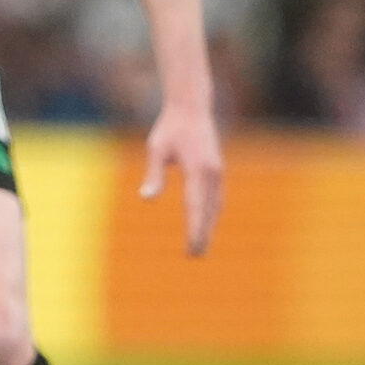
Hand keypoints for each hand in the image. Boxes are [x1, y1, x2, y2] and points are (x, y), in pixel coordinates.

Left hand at [140, 101, 222, 255]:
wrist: (191, 108)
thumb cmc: (169, 128)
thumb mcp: (156, 149)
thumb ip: (153, 174)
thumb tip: (146, 198)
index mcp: (198, 170)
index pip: (196, 207)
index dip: (194, 229)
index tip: (191, 248)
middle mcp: (213, 173)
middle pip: (209, 211)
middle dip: (203, 233)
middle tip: (195, 256)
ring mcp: (218, 172)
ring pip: (216, 206)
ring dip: (209, 225)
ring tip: (200, 245)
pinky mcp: (217, 170)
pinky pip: (217, 197)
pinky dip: (212, 213)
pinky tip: (206, 222)